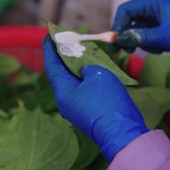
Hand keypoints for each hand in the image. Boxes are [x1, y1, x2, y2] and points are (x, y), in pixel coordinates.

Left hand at [43, 37, 147, 160]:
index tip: (48, 37)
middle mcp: (65, 102)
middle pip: (61, 75)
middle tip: (65, 41)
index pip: (52, 66)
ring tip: (79, 52)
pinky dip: (84, 79)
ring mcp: (76, 110)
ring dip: (75, 68)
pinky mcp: (88, 114)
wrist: (122, 133)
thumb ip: (88, 67)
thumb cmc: (107, 102)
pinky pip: (82, 91)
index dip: (50, 50)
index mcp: (62, 92)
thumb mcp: (98, 75)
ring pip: (72, 84)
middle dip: (63, 57)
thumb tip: (86, 71)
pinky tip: (91, 71)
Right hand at [112, 0, 169, 52]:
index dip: (117, 26)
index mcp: (153, 1)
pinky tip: (165, 47)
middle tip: (126, 52)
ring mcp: (160, 15)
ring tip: (158, 48)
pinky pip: (151, 33)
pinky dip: (153, 42)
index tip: (114, 43)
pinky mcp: (166, 24)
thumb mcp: (165, 36)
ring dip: (144, 42)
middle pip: (131, 20)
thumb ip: (140, 38)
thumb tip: (118, 39)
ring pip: (140, 29)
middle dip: (129, 36)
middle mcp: (155, 5)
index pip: (125, 10)